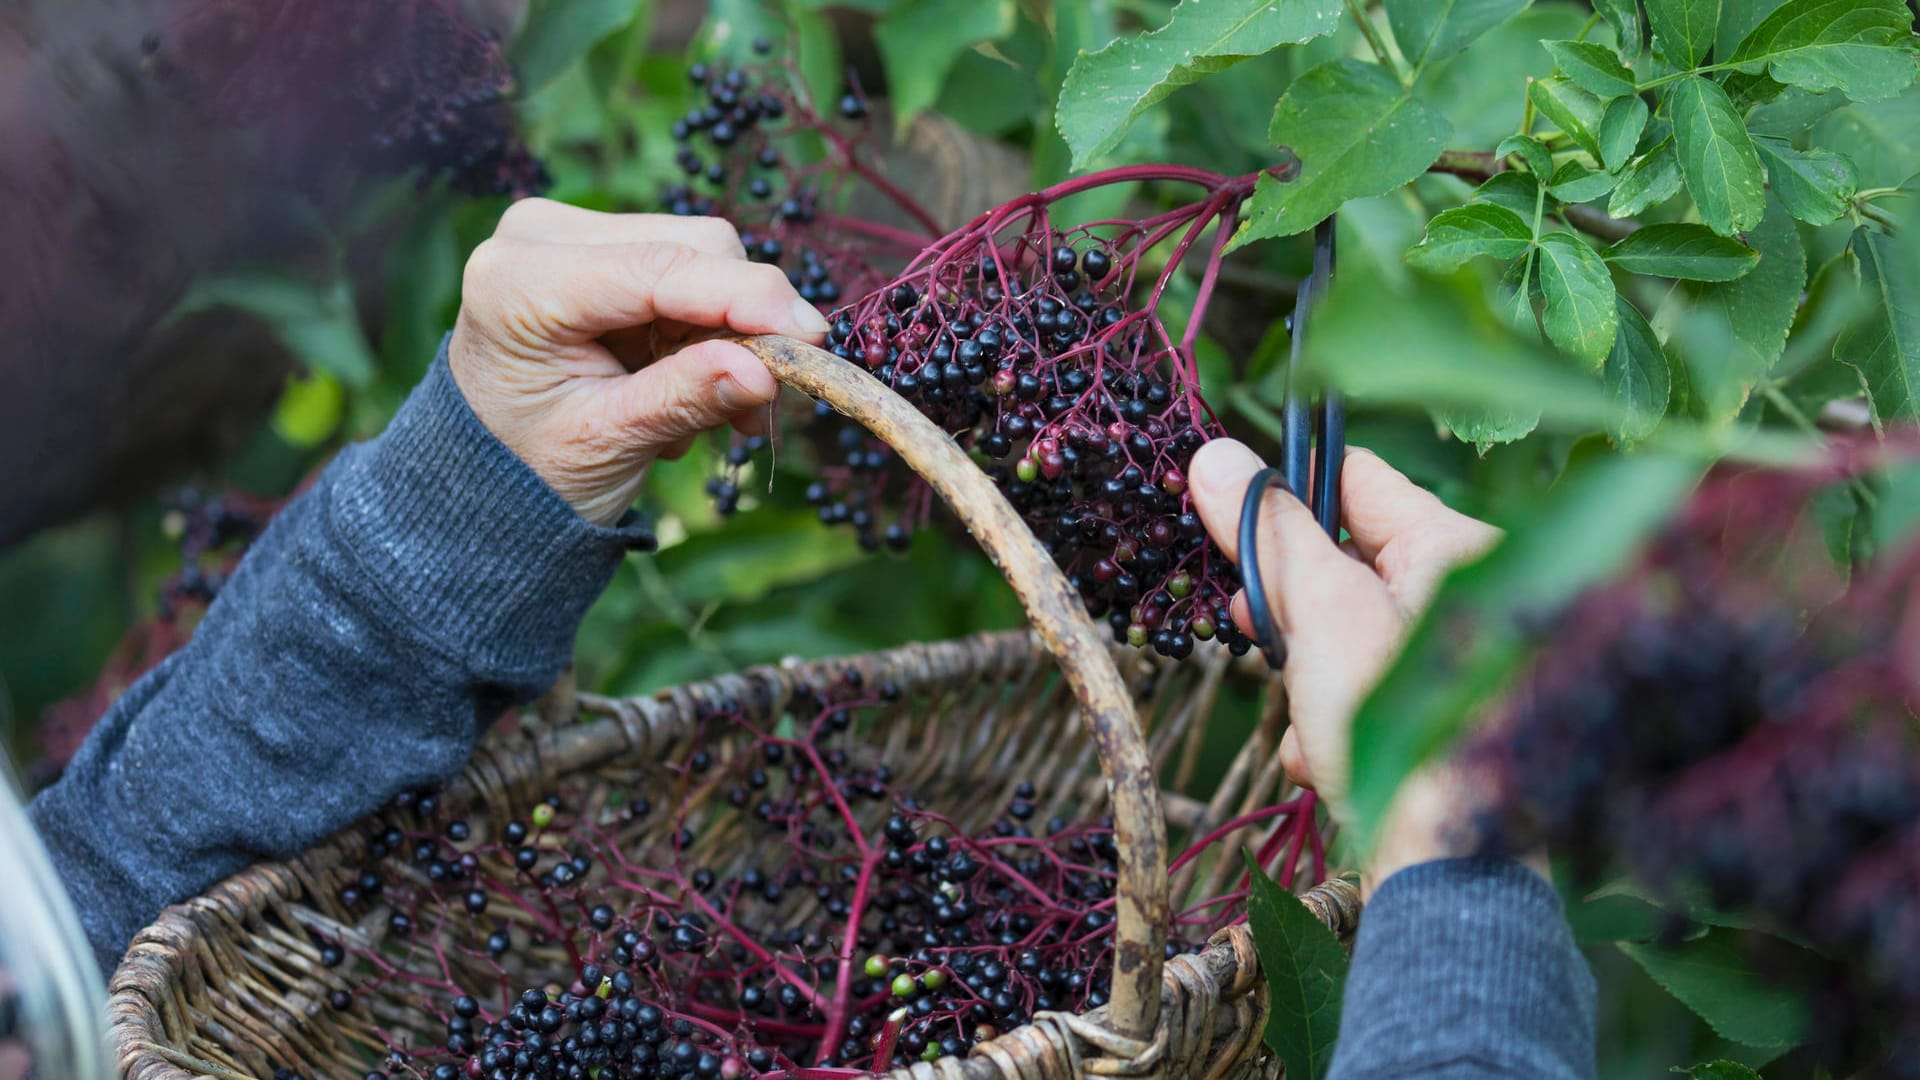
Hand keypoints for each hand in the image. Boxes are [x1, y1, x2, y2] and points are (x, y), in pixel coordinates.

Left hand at [449, 200, 830, 524]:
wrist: (483, 472)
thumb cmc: (531, 467)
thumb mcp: (608, 442)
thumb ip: (686, 398)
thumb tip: (767, 372)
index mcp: (519, 282)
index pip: (661, 268)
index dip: (748, 298)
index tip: (814, 338)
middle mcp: (538, 235)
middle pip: (692, 247)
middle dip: (743, 323)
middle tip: (757, 407)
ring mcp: (567, 232)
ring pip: (701, 253)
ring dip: (729, 331)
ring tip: (714, 410)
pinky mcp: (595, 244)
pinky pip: (687, 266)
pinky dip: (707, 327)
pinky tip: (692, 381)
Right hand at [1188, 439, 1521, 893]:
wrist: (1442, 861)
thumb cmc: (1392, 722)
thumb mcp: (1318, 611)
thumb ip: (1269, 533)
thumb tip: (1215, 458)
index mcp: (1455, 545)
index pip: (1355, 479)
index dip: (1284, 496)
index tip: (1229, 526)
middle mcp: (1469, 593)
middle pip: (1346, 560)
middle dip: (1288, 603)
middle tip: (1252, 625)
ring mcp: (1456, 659)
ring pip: (1346, 633)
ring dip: (1303, 673)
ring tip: (1298, 716)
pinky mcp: (1440, 717)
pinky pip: (1368, 690)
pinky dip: (1332, 720)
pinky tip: (1320, 760)